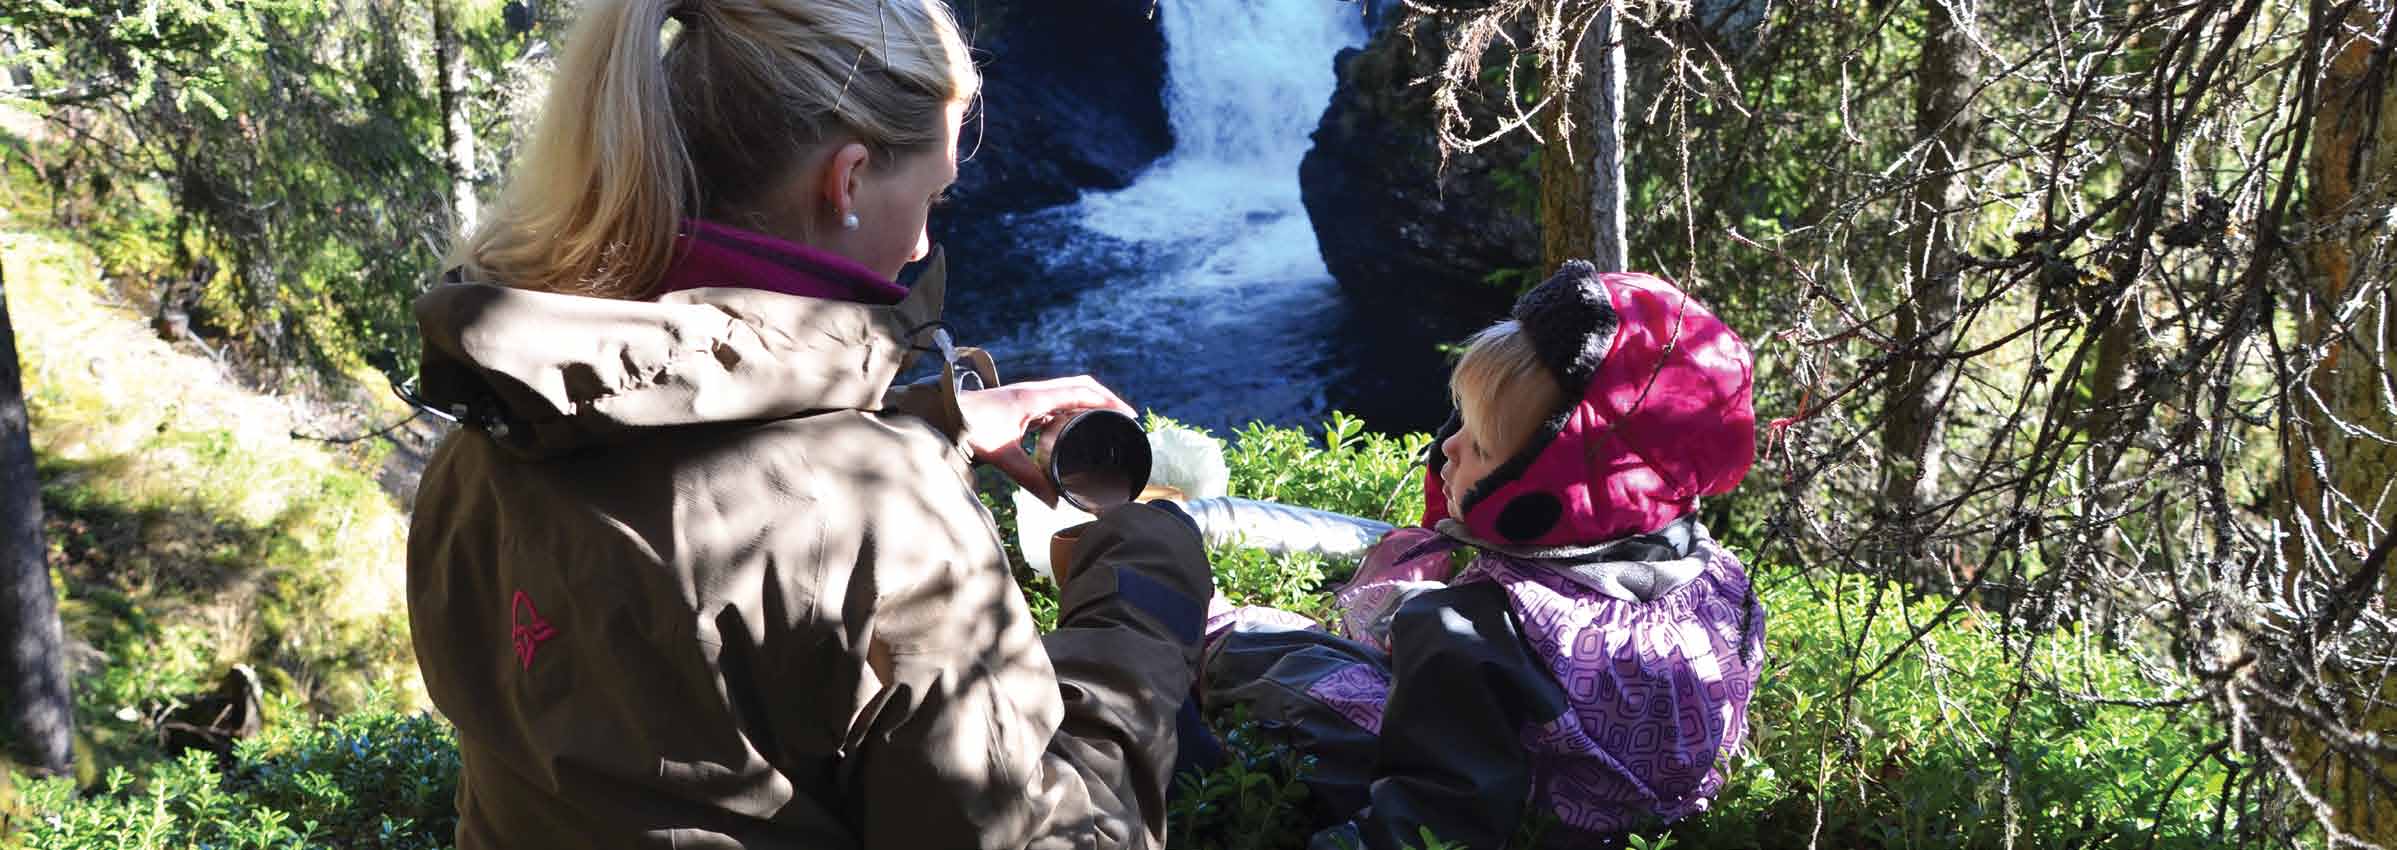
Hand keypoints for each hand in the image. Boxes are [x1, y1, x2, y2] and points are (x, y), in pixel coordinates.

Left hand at [957, 376, 1135, 506]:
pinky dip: (1070, 410)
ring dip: (1088, 402)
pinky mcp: (1021, 404)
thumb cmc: (971, 428)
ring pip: (1067, 392)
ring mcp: (1028, 396)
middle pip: (1080, 387)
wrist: (944, 415)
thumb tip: (1054, 501)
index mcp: (1036, 397)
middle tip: (1124, 418)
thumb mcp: (1004, 455)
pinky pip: (1054, 402)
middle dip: (1105, 400)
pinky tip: (1073, 426)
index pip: (1082, 391)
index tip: (1128, 414)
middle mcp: (1035, 391)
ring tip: (1106, 421)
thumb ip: (1030, 479)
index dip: (1108, 401)